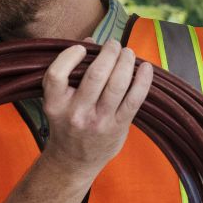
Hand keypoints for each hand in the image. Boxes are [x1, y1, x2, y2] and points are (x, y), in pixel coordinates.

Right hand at [40, 40, 152, 178]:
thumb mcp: (59, 101)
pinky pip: (134, 99)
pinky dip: (143, 81)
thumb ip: (70, 71)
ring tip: (128, 53)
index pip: (57, 74)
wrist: (74, 161)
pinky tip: (146, 68)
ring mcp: (98, 121)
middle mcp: (76, 113)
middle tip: (114, 45)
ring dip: (126, 62)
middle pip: (96, 74)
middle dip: (109, 52)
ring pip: (117, 84)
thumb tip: (91, 41)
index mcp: (55, 104)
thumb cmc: (67, 123)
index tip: (81, 48)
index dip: (70, 55)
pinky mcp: (118, 127)